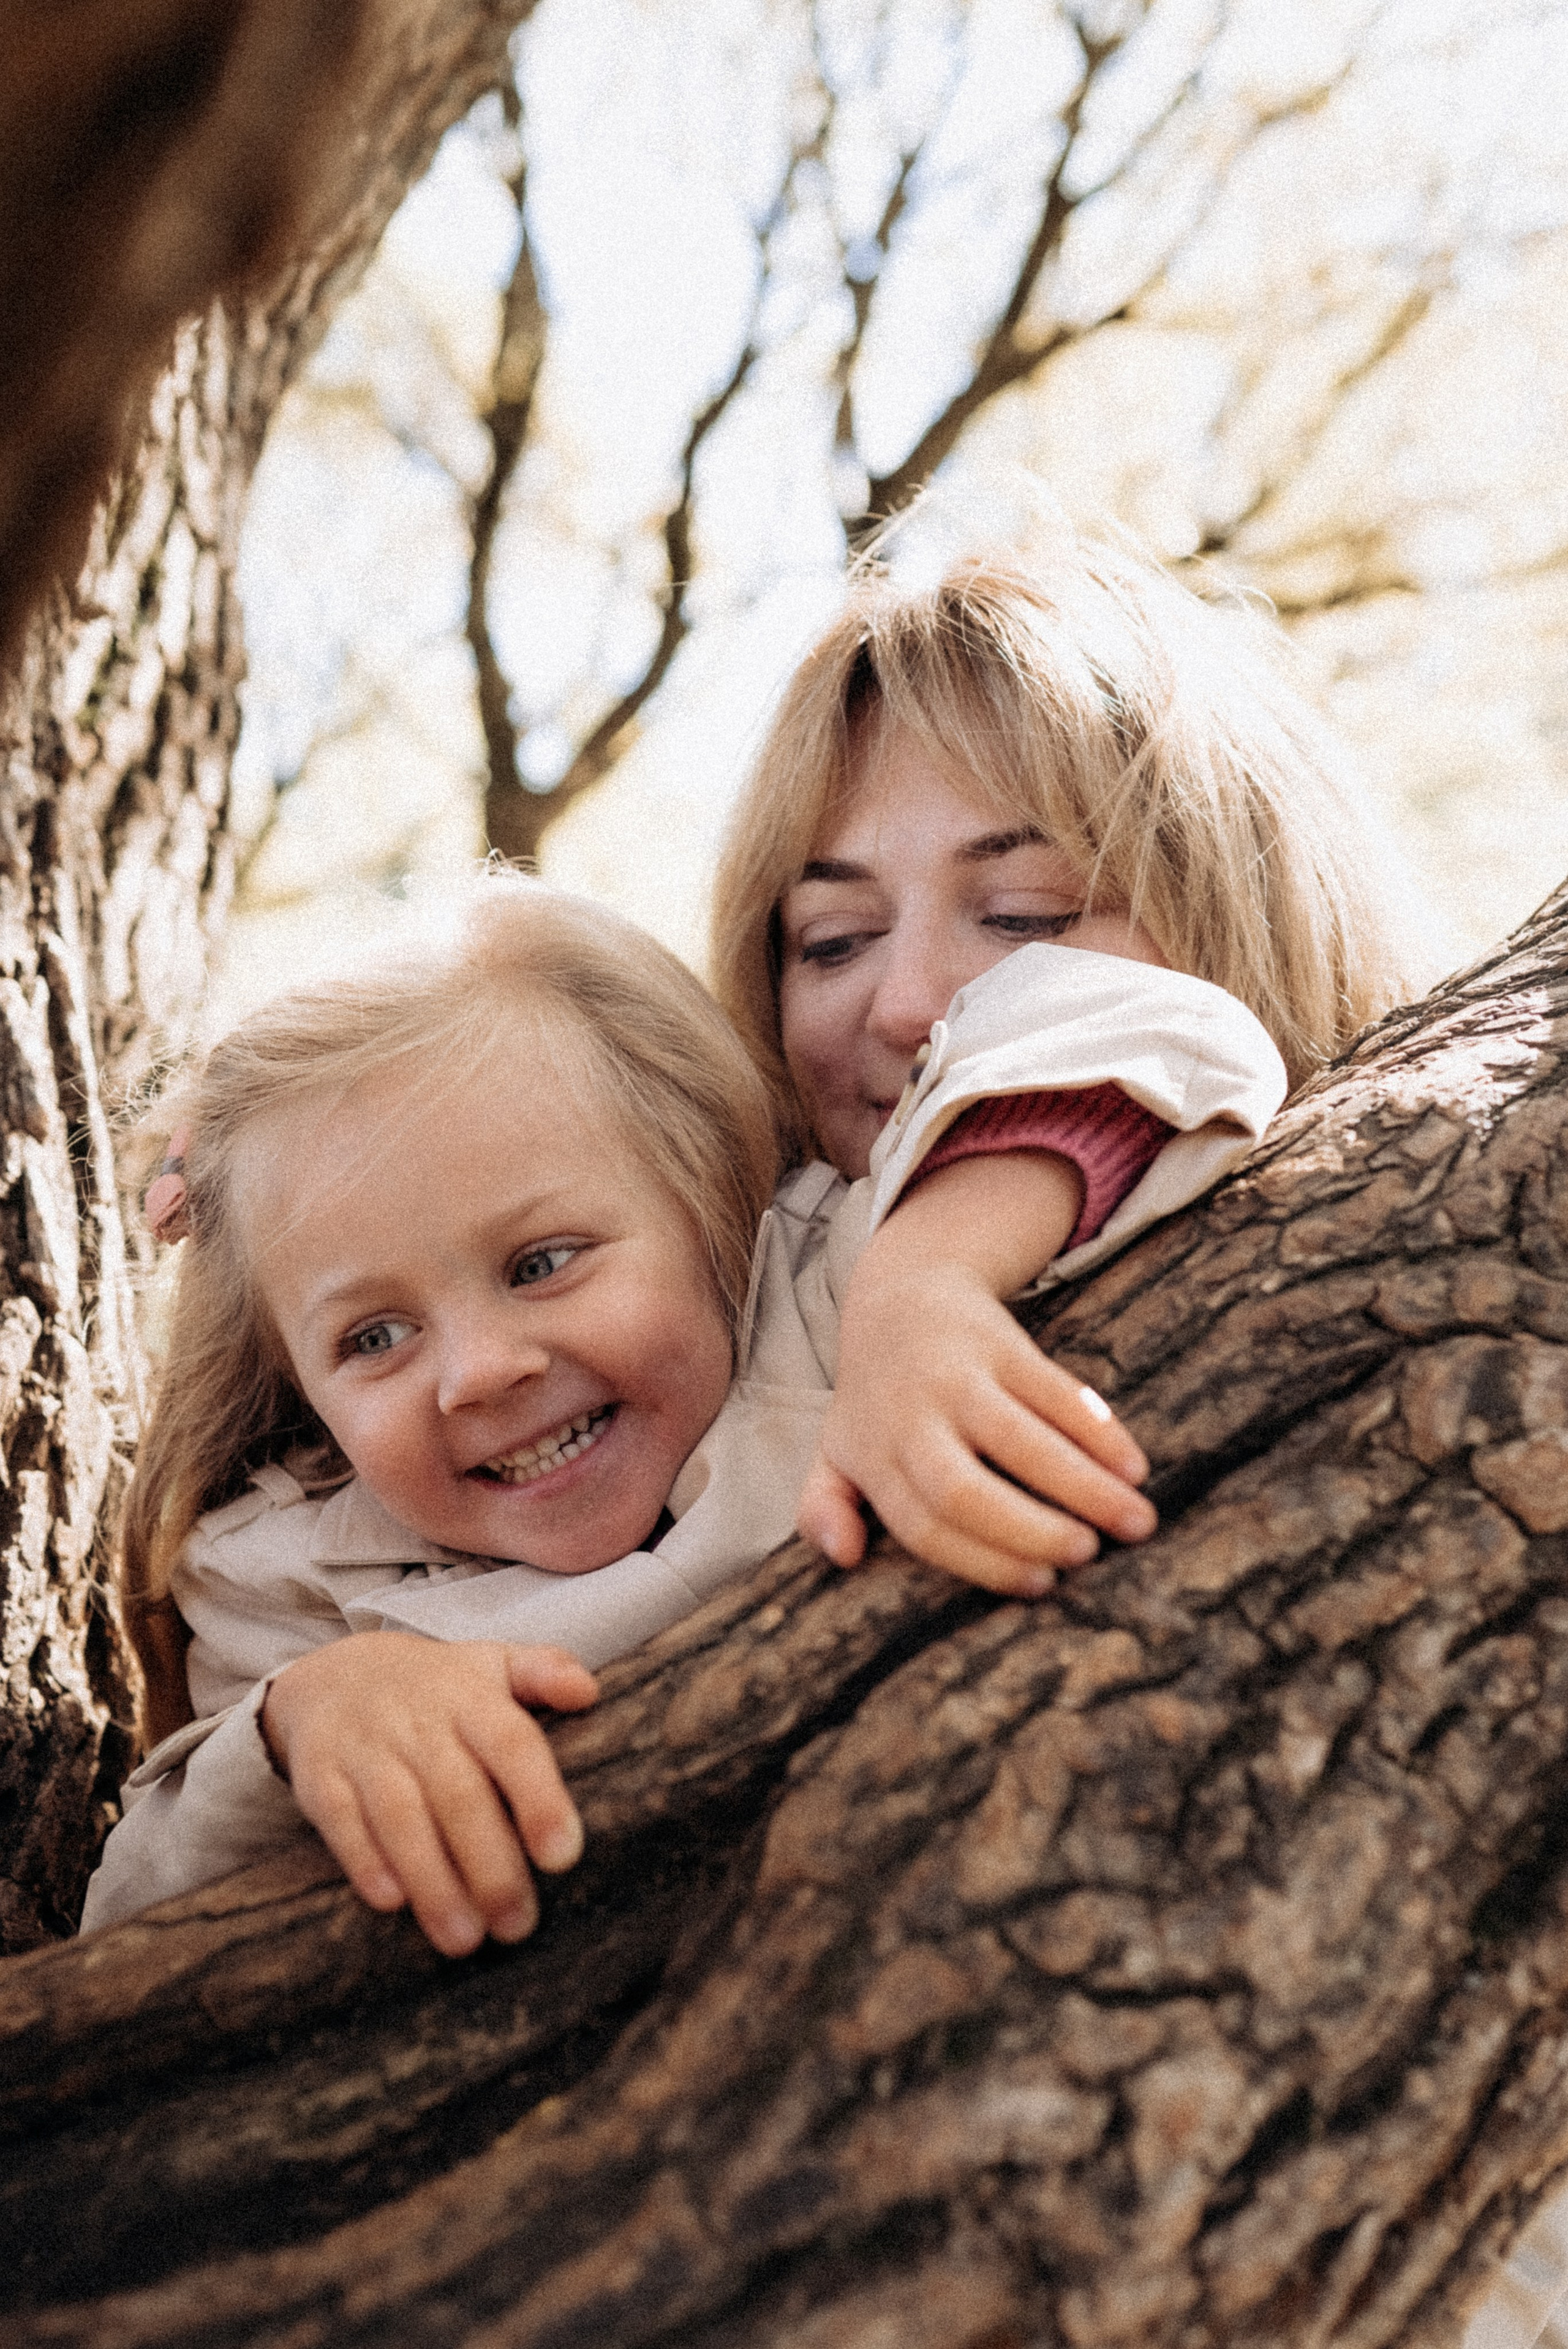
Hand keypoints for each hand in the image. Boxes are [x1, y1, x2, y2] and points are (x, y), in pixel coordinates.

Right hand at [261, 1632, 597, 1956]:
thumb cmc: (438, 1688)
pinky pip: (341, 1822)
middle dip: (490, 1865)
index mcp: (471, 1697)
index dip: (538, 1798)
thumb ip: (544, 1671)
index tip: (563, 1856)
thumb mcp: (491, 1663)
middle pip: (458, 1794)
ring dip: (433, 1881)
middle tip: (518, 1925)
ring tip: (465, 1939)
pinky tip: (392, 1904)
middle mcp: (418, 1722)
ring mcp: (366, 1749)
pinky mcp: (320, 1778)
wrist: (335, 1673)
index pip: (511, 1742)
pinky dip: (364, 1862)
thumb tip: (589, 1691)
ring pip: (401, 1817)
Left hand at [798, 1154, 1156, 1593]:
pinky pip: (1056, 1390)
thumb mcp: (835, 1450)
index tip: (1041, 1586)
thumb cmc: (876, 1399)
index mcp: (874, 1456)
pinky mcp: (1000, 1341)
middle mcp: (912, 1417)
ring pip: (1022, 1438)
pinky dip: (1099, 1430)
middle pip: (963, 1489)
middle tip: (1088, 1556)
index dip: (982, 1560)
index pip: (922, 1525)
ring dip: (1085, 1484)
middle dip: (1028, 1529)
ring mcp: (958, 1375)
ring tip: (1138, 1522)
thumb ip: (823, 1506)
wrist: (898, 1293)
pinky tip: (1133, 1466)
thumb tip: (839, 1558)